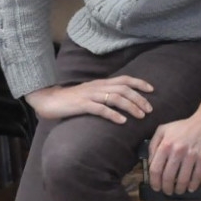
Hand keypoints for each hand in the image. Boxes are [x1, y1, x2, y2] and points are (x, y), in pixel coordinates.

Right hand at [25, 76, 153, 123]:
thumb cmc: (72, 100)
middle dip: (139, 98)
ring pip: (115, 98)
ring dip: (130, 107)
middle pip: (124, 89)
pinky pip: (100, 109)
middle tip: (149, 110)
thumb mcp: (91, 93)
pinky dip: (113, 114)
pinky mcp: (82, 105)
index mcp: (101, 83)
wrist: (49, 100)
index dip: (139, 83)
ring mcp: (90, 95)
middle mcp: (98, 87)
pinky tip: (122, 121)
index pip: (125, 79)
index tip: (152, 90)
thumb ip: (104, 95)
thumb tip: (122, 102)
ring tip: (140, 116)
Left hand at [148, 112, 200, 193]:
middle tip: (168, 191)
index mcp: (165, 145)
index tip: (156, 187)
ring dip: (179, 189)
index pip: (155, 169)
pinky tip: (191, 188)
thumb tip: (150, 162)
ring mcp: (191, 155)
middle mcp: (177, 151)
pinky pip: (197, 176)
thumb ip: (153, 145)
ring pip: (182, 179)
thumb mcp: (163, 130)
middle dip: (166, 188)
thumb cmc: (184, 126)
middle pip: (168, 177)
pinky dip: (193, 185)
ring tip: (179, 191)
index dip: (154, 182)